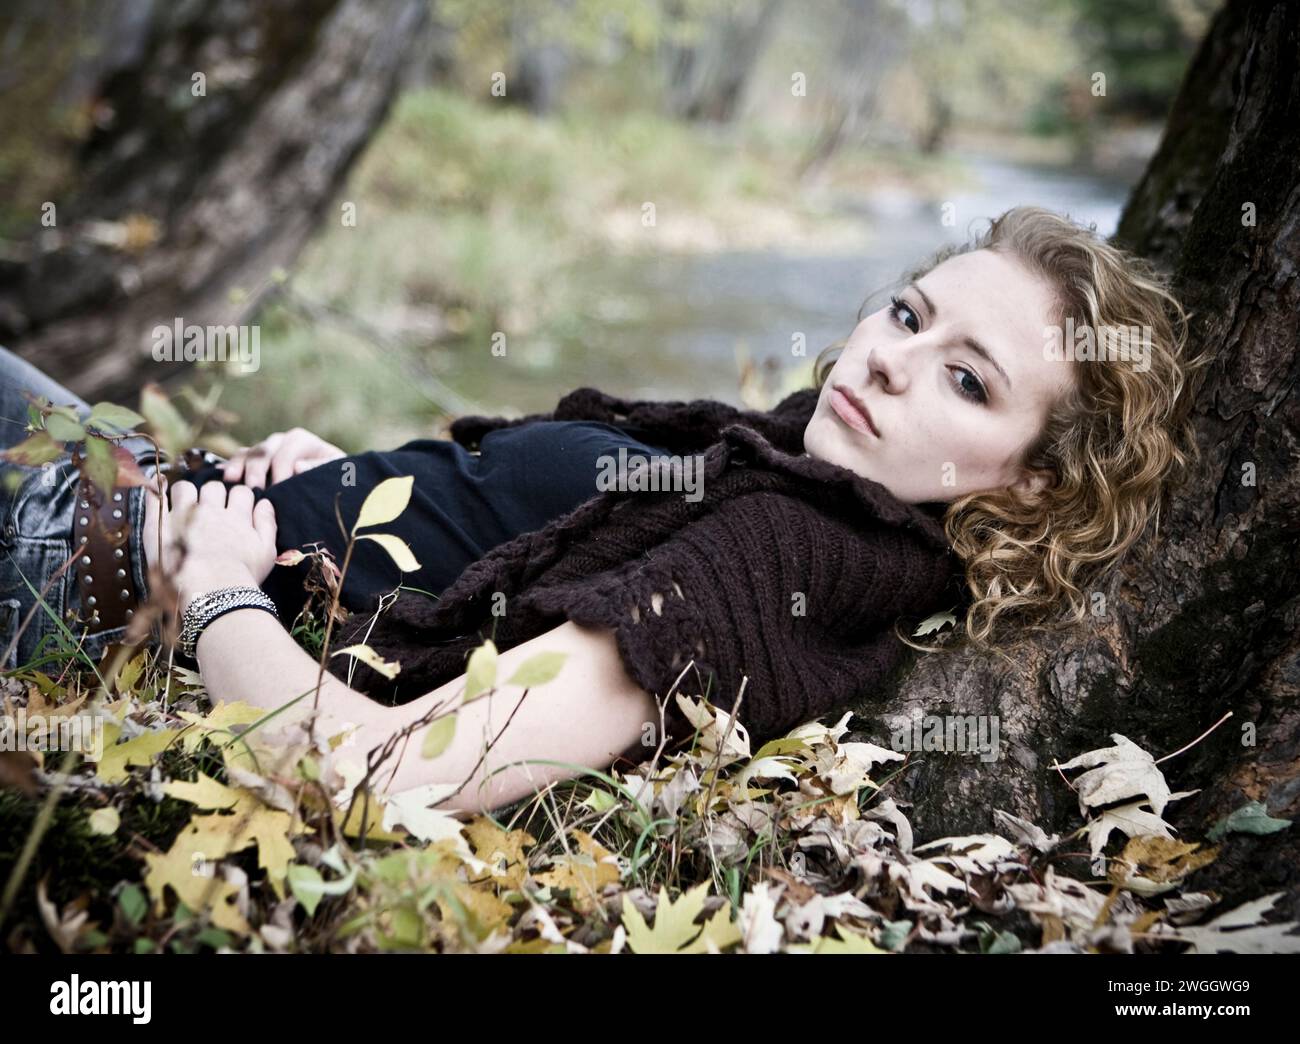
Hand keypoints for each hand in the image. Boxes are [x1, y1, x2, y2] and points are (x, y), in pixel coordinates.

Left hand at [142, 478, 277, 610]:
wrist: (212, 592)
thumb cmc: (242, 577)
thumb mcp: (266, 552)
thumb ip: (267, 523)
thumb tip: (265, 502)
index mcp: (237, 516)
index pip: (241, 492)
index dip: (239, 498)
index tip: (236, 507)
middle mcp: (211, 510)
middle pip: (213, 486)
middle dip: (213, 494)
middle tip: (210, 509)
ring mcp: (183, 515)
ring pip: (184, 487)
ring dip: (186, 492)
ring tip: (184, 504)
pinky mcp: (160, 525)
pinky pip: (155, 498)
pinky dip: (155, 489)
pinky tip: (157, 486)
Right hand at [217, 427, 346, 488]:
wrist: (324, 485)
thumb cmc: (331, 478)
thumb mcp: (334, 472)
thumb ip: (319, 468)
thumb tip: (298, 467)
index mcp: (300, 440)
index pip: (286, 453)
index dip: (282, 470)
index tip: (279, 488)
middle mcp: (280, 441)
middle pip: (263, 451)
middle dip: (257, 470)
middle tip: (254, 488)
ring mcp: (264, 450)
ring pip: (248, 454)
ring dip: (239, 467)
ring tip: (232, 481)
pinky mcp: (252, 460)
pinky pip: (238, 460)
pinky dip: (231, 468)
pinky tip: (224, 477)